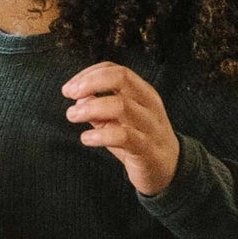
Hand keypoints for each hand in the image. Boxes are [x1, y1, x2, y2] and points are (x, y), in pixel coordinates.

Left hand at [62, 64, 180, 195]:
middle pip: (121, 78)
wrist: (168, 169)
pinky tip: (86, 138)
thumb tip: (78, 98)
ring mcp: (150, 126)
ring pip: (121, 105)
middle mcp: (149, 104)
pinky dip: (100, 135)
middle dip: (90, 82)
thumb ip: (98, 108)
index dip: (89, 74)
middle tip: (69, 94)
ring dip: (90, 108)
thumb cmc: (139, 139)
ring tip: (73, 115)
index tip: (69, 88)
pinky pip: (123, 136)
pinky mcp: (147, 149)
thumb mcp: (117, 120)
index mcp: (142, 92)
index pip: (115, 70)